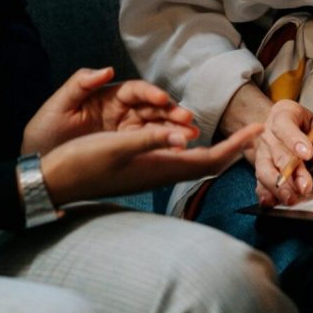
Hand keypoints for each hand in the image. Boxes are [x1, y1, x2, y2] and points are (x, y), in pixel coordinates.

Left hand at [22, 67, 195, 154]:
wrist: (38, 167)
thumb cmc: (44, 132)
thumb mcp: (58, 106)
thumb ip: (80, 84)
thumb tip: (107, 69)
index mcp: (107, 97)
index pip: (135, 91)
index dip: (150, 92)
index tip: (161, 98)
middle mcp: (121, 112)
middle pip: (152, 107)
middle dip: (171, 111)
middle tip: (187, 119)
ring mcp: (126, 131)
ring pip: (156, 126)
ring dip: (175, 128)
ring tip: (191, 135)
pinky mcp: (127, 150)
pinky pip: (150, 145)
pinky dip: (167, 146)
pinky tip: (180, 150)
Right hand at [40, 121, 263, 204]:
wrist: (53, 182)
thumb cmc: (82, 162)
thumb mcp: (116, 145)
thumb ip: (151, 140)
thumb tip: (185, 138)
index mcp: (160, 169)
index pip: (211, 161)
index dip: (236, 146)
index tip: (258, 130)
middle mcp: (160, 174)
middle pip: (208, 164)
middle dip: (233, 148)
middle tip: (253, 131)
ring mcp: (150, 174)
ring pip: (194, 163)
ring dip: (216, 149)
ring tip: (231, 132)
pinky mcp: (140, 170)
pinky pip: (178, 161)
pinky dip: (194, 149)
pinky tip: (190, 137)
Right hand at [251, 99, 312, 207]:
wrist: (282, 127)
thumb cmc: (303, 125)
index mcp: (282, 114)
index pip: (285, 125)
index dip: (295, 140)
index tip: (307, 154)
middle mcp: (267, 133)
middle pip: (277, 152)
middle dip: (291, 171)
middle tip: (305, 186)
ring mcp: (261, 152)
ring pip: (265, 170)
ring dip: (278, 186)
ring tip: (291, 198)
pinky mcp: (260, 170)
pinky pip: (259, 183)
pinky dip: (264, 194)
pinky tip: (270, 203)